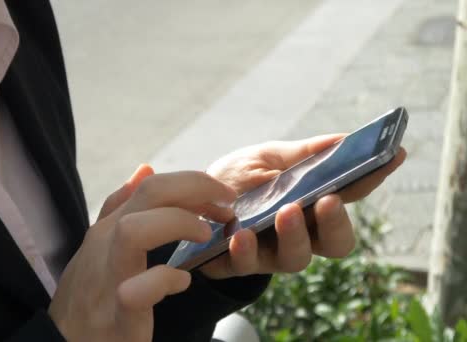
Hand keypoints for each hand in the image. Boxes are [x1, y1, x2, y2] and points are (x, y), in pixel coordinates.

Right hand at [48, 165, 236, 341]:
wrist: (61, 340)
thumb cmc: (88, 291)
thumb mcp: (100, 243)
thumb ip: (121, 206)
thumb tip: (145, 168)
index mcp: (109, 227)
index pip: (151, 185)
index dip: (192, 182)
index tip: (222, 195)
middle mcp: (106, 243)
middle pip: (148, 194)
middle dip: (193, 190)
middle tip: (225, 207)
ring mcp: (109, 276)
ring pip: (134, 231)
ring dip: (177, 224)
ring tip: (204, 234)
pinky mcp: (116, 314)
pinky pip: (136, 291)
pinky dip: (164, 281)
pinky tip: (182, 281)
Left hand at [200, 134, 406, 278]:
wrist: (189, 202)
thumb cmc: (235, 180)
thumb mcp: (267, 159)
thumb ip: (301, 155)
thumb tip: (344, 139)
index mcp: (310, 205)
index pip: (350, 194)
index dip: (373, 178)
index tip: (392, 153)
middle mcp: (298, 233)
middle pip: (335, 241)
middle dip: (336, 223)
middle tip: (328, 200)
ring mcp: (269, 252)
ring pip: (296, 259)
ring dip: (294, 236)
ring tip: (285, 213)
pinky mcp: (236, 264)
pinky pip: (245, 265)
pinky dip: (245, 250)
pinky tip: (239, 234)